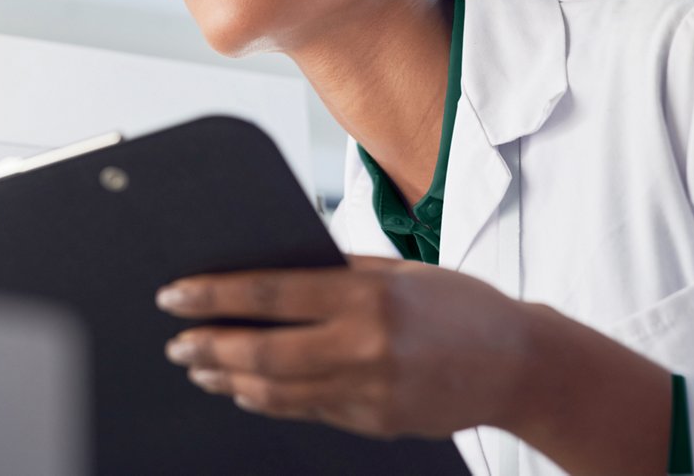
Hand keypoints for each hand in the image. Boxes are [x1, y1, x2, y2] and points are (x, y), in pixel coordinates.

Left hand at [155, 255, 533, 438]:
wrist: (518, 364)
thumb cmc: (457, 305)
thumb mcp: (397, 271)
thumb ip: (335, 272)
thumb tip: (269, 272)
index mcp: (367, 296)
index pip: (270, 294)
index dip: (213, 296)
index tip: (175, 295)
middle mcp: (364, 346)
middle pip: (262, 352)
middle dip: (208, 347)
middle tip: (176, 342)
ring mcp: (369, 392)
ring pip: (277, 392)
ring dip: (228, 380)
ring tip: (199, 368)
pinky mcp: (374, 422)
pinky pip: (306, 411)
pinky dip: (267, 400)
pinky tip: (245, 389)